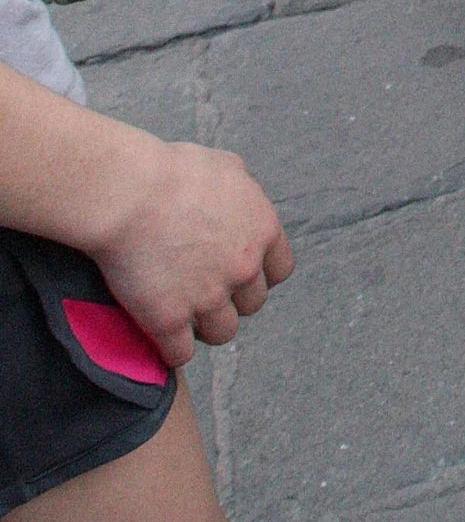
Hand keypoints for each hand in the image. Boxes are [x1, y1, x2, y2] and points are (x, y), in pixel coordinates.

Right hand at [88, 139, 294, 368]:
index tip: (240, 273)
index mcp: (262, 231)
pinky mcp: (170, 320)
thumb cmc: (172, 171)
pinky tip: (161, 337)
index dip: (259, 274)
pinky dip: (173, 350)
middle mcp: (243, 268)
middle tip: (206, 291)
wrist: (128, 193)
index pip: (280, 270)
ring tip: (186, 315)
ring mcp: (209, 297)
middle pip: (252, 303)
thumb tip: (242, 201)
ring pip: (223, 332)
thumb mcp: (227, 167)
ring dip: (206, 327)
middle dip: (233, 299)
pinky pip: (181, 354)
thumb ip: (243, 191)